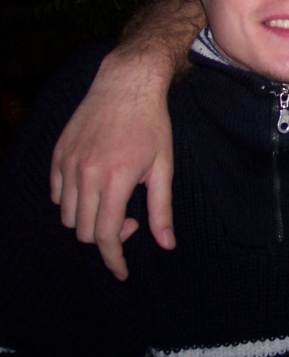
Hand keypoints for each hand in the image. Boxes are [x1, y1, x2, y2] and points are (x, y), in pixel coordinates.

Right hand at [50, 49, 175, 279]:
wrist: (126, 84)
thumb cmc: (151, 124)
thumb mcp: (163, 166)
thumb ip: (162, 208)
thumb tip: (166, 244)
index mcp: (115, 179)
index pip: (105, 235)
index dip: (113, 259)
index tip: (122, 272)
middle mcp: (85, 174)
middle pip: (83, 230)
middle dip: (105, 237)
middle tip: (130, 220)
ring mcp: (67, 164)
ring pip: (66, 215)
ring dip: (87, 220)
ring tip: (113, 201)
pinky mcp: (57, 155)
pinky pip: (55, 194)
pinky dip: (71, 201)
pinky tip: (95, 188)